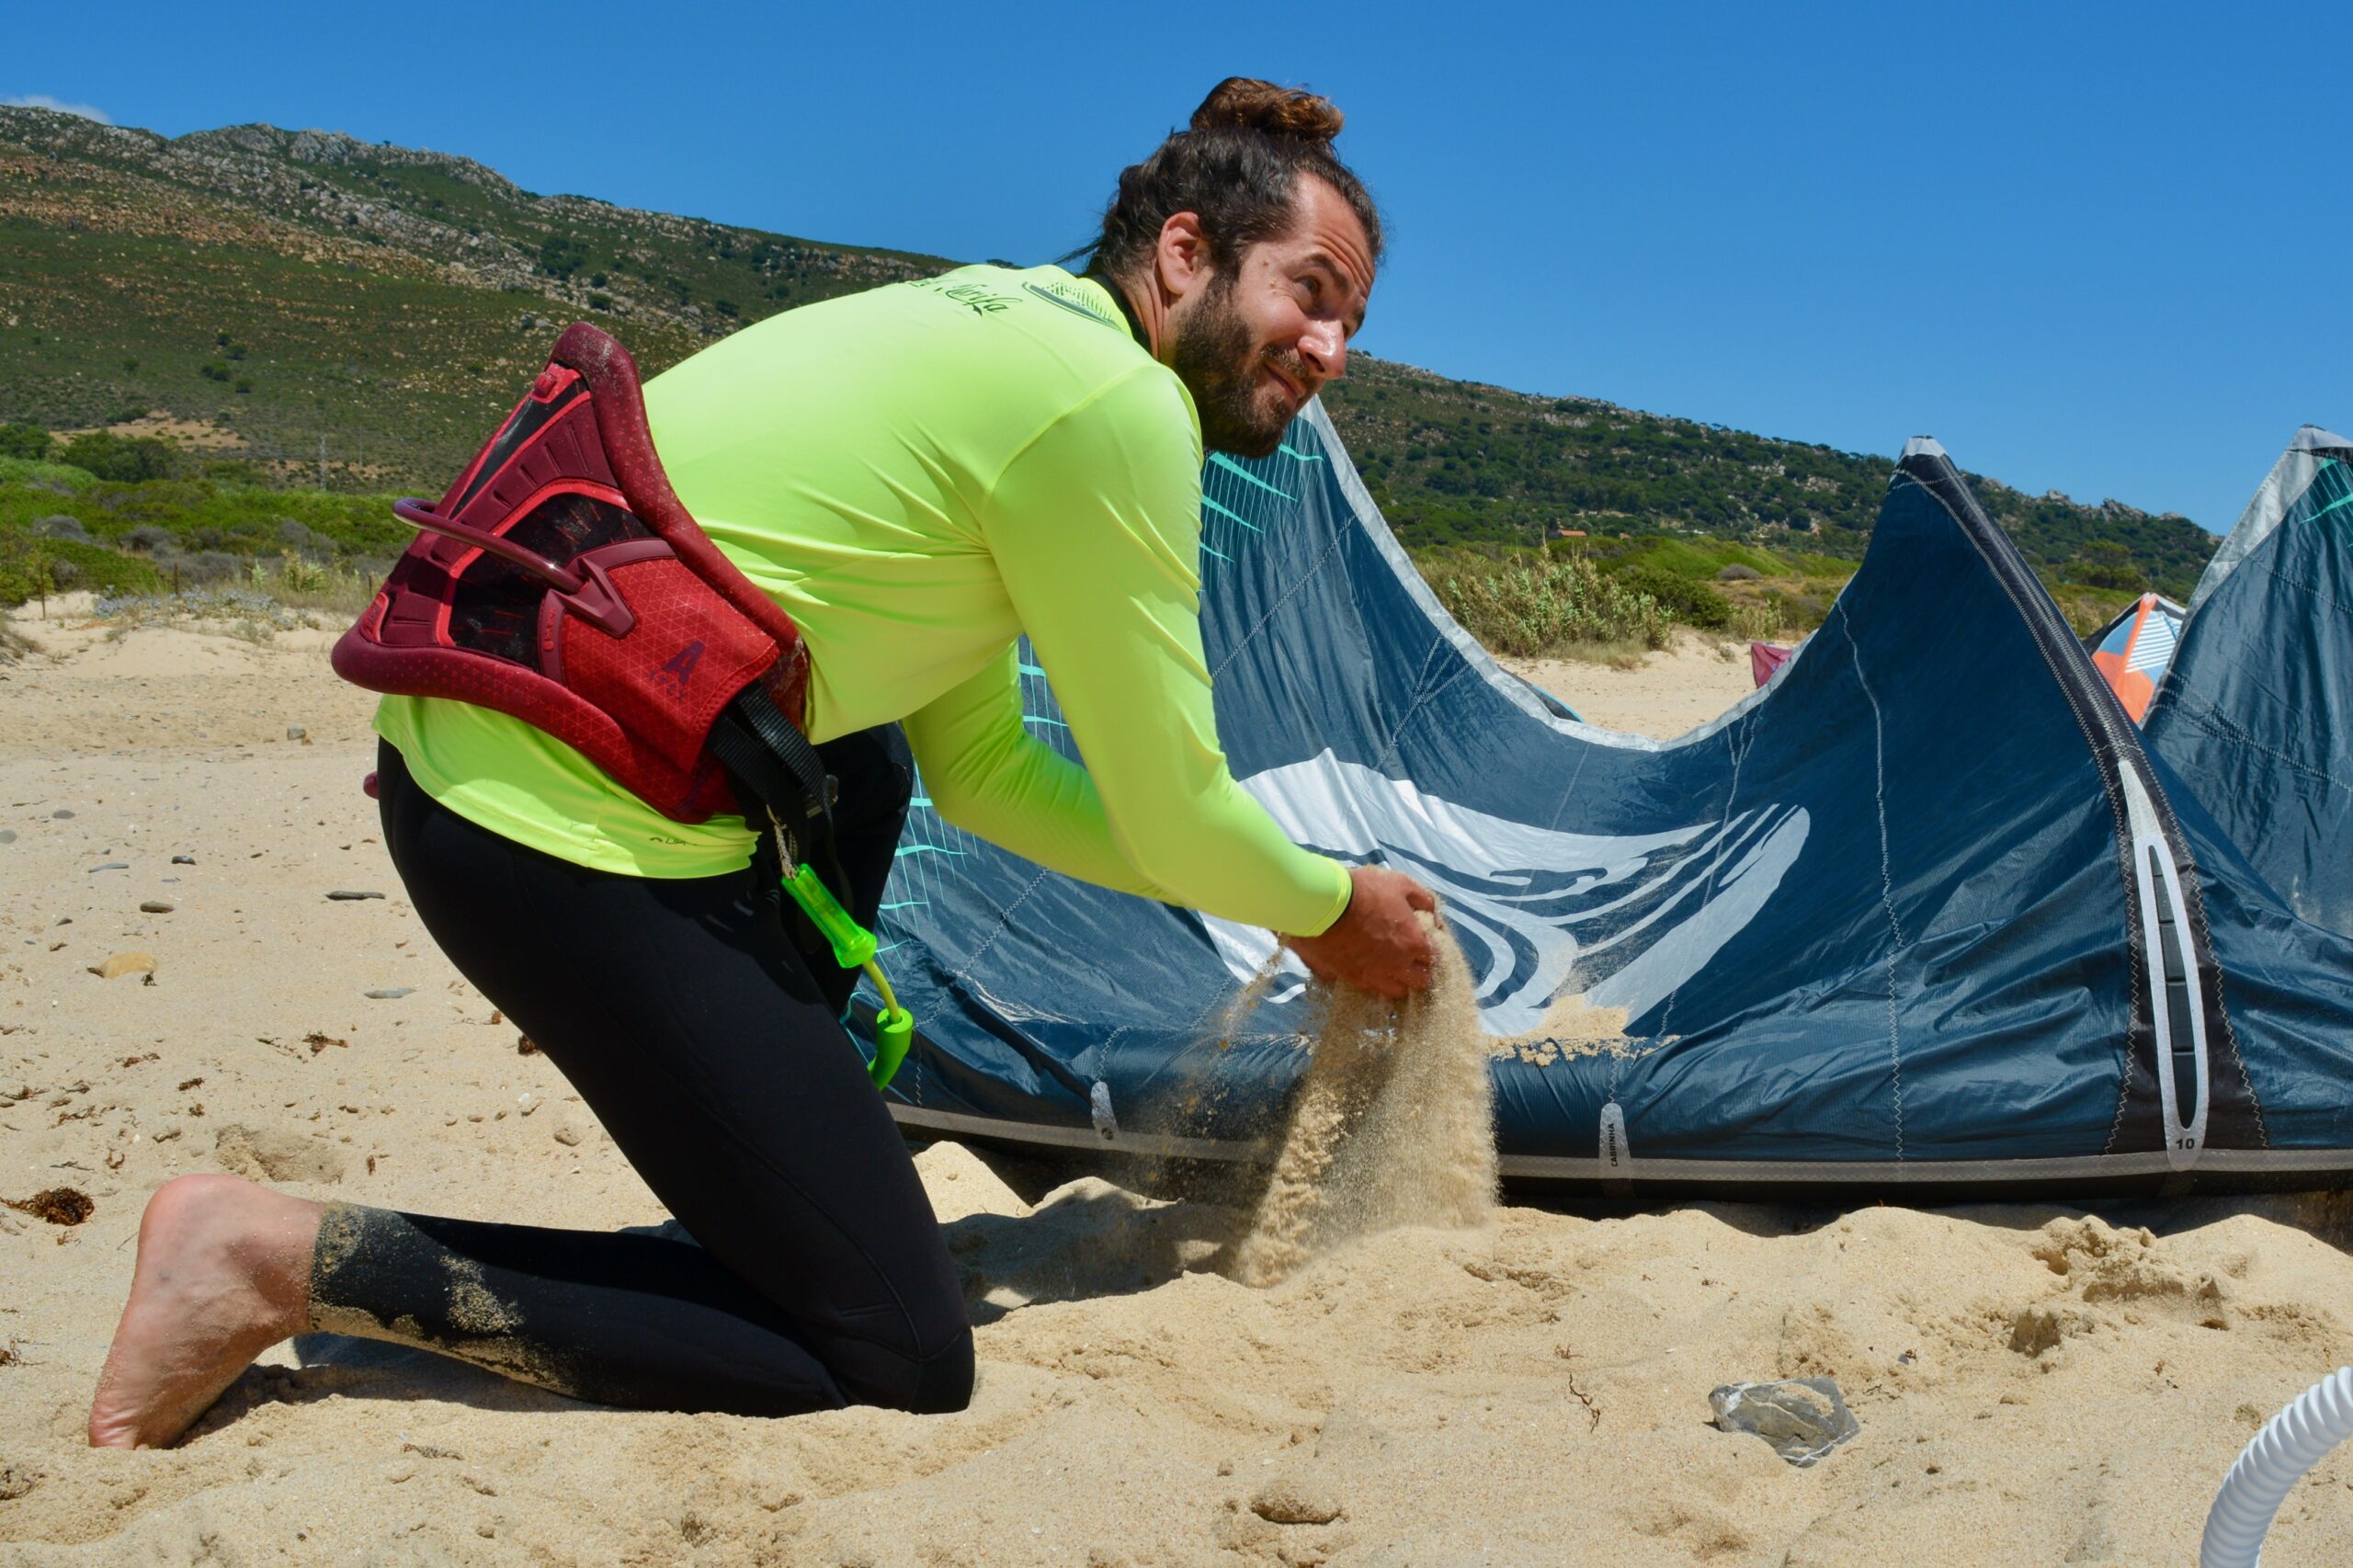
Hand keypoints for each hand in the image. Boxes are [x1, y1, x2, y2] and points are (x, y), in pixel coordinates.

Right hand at [1284, 865, 1438, 998]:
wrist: (1325, 905)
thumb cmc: (1366, 890)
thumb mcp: (1401, 883)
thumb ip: (1423, 899)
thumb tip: (1433, 915)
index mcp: (1414, 942)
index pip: (1434, 956)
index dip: (1430, 947)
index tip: (1422, 939)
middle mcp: (1399, 964)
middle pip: (1421, 980)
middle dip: (1420, 968)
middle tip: (1411, 955)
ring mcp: (1376, 975)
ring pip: (1398, 991)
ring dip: (1401, 980)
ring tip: (1393, 967)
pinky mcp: (1355, 978)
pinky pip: (1373, 989)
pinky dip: (1378, 982)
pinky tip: (1373, 969)